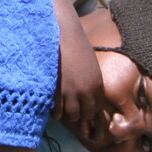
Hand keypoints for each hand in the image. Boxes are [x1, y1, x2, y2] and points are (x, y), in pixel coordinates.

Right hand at [53, 18, 106, 135]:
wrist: (61, 35)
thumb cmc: (75, 46)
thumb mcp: (90, 64)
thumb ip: (92, 81)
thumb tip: (88, 94)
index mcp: (97, 83)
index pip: (97, 107)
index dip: (90, 109)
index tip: (83, 108)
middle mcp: (86, 90)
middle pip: (86, 114)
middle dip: (80, 114)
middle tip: (73, 111)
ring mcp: (71, 92)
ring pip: (73, 115)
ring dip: (68, 115)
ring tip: (63, 111)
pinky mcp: (56, 91)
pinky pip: (58, 111)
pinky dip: (56, 113)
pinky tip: (54, 109)